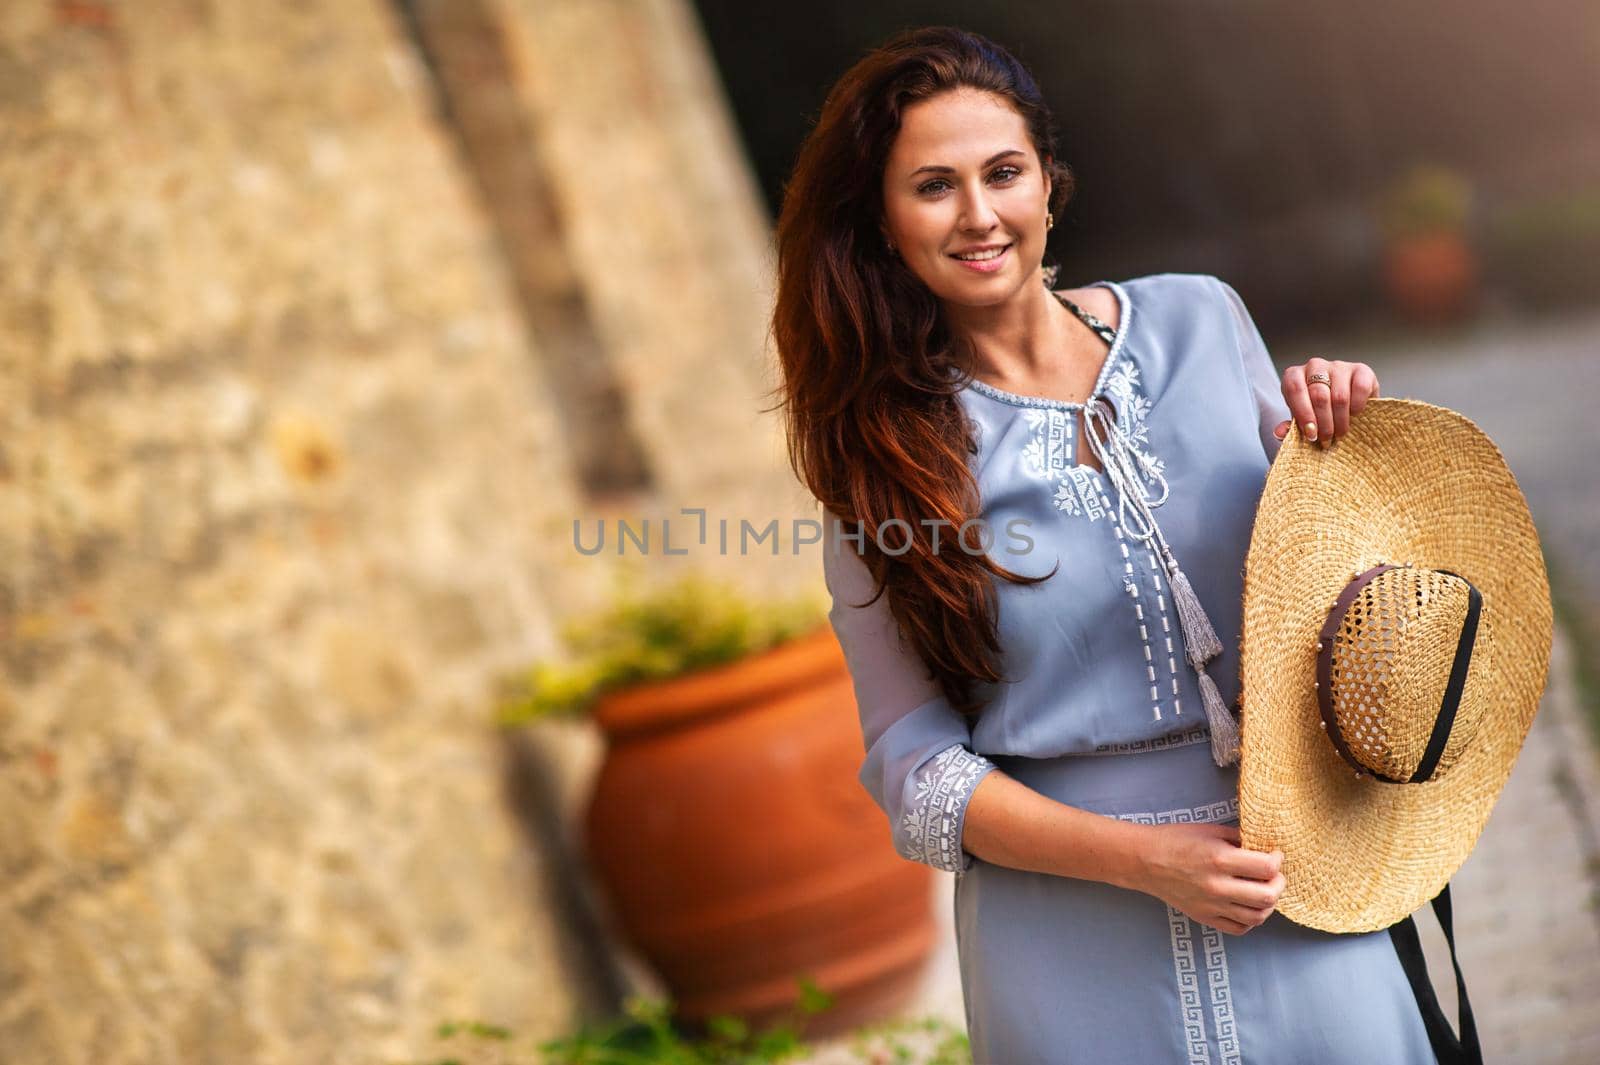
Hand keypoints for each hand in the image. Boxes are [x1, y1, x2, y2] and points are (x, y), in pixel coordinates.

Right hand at [1136, 822, 1284, 934]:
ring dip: (1268, 904)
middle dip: (1279, 884)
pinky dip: (1250, 920)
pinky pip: (1239, 928)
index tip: (1275, 855)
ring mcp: (1211, 905)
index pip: (1266, 867)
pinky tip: (1247, 906)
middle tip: (1275, 875)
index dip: (1277, 860)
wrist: (1144, 860)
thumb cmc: (1175, 840)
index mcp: (1219, 859)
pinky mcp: (1204, 917)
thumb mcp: (1209, 830)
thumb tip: (1263, 846)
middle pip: (1268, 896)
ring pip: (1257, 917)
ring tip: (1264, 891)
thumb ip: (1238, 839)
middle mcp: (1217, 886)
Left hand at [1272, 358, 1379, 448]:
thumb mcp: (1301, 419)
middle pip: (1318, 395)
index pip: (1294, 389)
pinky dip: (1357, 406)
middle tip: (1326, 440)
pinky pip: (1360, 388)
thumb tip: (1279, 433)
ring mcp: (1338, 366)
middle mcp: (1315, 366)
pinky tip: (1354, 415)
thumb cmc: (1318, 411)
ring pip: (1340, 395)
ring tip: (1339, 434)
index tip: (1310, 435)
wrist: (1345, 404)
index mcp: (1294, 376)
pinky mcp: (1361, 370)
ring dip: (1340, 420)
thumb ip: (1290, 427)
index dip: (1303, 414)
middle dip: (1323, 423)